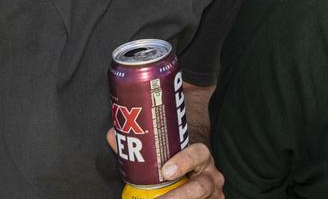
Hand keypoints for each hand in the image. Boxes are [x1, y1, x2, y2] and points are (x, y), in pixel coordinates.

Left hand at [104, 130, 224, 197]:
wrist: (198, 178)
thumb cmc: (180, 165)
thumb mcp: (169, 156)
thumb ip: (142, 147)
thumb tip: (113, 134)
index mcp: (201, 158)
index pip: (199, 153)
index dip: (184, 161)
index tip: (165, 171)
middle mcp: (211, 177)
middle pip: (200, 187)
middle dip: (179, 196)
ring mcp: (213, 195)